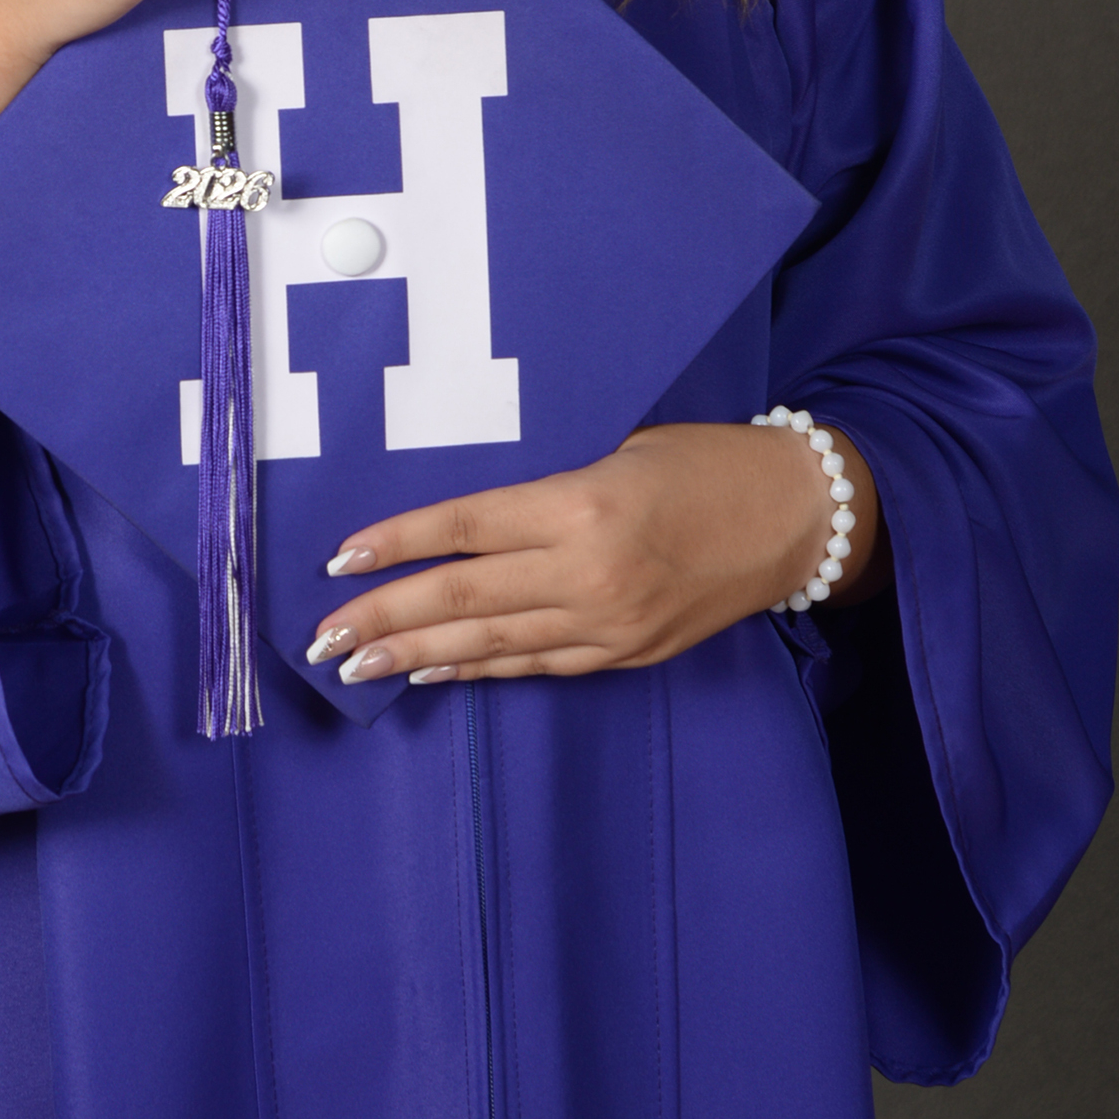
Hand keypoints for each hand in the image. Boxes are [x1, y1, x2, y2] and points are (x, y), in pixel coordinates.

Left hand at [304, 420, 886, 685]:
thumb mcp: (617, 447)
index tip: (337, 563)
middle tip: (322, 637)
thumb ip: (544, 487)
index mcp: (581, 505)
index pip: (462, 528)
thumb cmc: (705, 461)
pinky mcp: (626, 654)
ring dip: (414, 654)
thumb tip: (461, 517)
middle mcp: (588, 572)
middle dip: (383, 617)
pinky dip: (478, 667)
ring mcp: (608, 623)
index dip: (394, 546)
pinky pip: (535, 664)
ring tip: (356, 666)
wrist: (795, 517)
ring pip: (489, 642)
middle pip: (461, 595)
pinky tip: (432, 670)